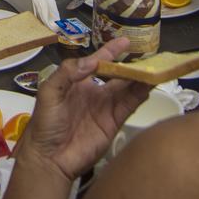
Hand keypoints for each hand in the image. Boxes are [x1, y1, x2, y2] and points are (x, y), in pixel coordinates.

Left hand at [11, 38, 149, 182]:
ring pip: (127, 88)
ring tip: (154, 67)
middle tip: (148, 54)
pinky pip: (129, 105)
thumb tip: (92, 60)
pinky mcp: (114, 123)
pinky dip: (140, 95)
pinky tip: (149, 85)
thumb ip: (67, 72)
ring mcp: (105, 108)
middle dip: (130, 64)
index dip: (110, 51)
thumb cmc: (45, 123)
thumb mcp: (49, 92)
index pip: (97, 62)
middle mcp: (94, 92)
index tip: (125, 41)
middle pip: (116, 75)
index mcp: (77, 82)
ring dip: (139, 78)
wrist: (50, 158)